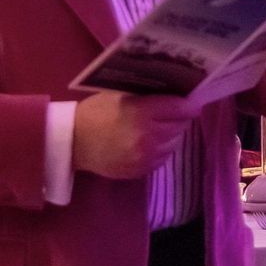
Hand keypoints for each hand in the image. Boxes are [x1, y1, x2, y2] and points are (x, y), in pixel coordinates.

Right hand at [73, 92, 202, 179]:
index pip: (180, 108)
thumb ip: (148, 96)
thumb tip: (175, 94)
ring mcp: (145, 157)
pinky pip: (163, 157)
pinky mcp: (141, 171)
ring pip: (174, 143)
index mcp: (141, 113)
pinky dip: (162, 148)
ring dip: (172, 134)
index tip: (193, 102)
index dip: (189, 104)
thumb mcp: (121, 95)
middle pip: (180, 126)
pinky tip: (150, 141)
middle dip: (180, 118)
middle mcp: (147, 137)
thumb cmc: (96, 112)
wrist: (72, 143)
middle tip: (174, 112)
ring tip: (160, 127)